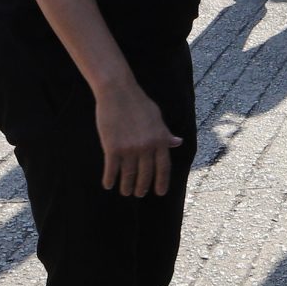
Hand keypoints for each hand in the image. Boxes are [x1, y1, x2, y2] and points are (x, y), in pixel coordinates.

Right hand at [93, 81, 182, 197]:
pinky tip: (108, 184)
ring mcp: (129, 149)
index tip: (159, 193)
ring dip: (126, 187)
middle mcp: (146, 147)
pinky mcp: (112, 147)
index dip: (162, 182)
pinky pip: (111, 170)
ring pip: (128, 175)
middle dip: (142, 187)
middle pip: (146, 175)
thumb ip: (165, 133)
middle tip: (139, 193)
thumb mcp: (157, 118)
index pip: (164, 167)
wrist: (117, 92)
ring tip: (125, 192)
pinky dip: (109, 179)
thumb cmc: (138, 103)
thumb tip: (178, 142)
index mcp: (160, 140)